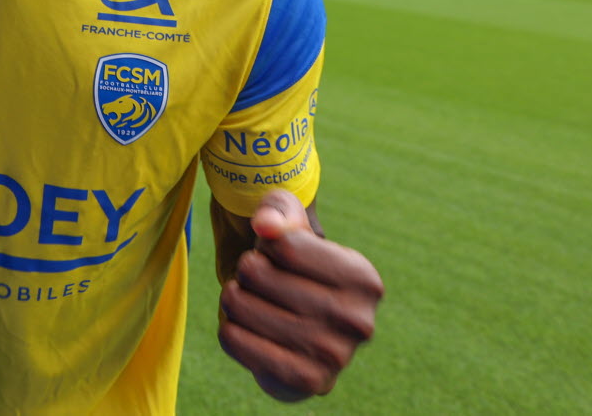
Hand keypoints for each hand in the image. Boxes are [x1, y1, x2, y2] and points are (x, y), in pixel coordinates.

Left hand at [218, 190, 383, 399]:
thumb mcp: (289, 220)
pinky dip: (229, 328)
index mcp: (363, 278)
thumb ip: (278, 209)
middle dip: (247, 270)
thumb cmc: (291, 261)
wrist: (296, 325)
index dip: (266, 244)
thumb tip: (266, 226)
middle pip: (257, 273)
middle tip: (261, 280)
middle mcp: (357, 322)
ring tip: (251, 300)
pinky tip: (243, 327)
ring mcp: (333, 357)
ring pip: (240, 305)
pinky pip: (234, 340)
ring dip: (233, 297)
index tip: (280, 255)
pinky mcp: (303, 382)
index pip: (281, 243)